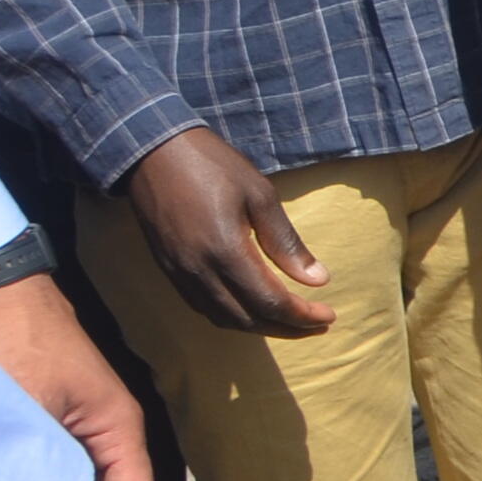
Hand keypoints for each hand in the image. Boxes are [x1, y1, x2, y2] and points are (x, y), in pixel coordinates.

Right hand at [117, 126, 333, 337]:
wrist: (152, 152)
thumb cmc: (212, 166)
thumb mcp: (260, 195)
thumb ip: (286, 241)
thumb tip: (318, 280)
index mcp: (225, 251)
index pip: (269, 302)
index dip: (302, 316)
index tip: (329, 315)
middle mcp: (199, 271)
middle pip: (248, 319)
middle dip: (286, 328)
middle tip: (318, 325)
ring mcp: (179, 272)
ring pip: (223, 318)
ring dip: (260, 327)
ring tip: (291, 321)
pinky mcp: (168, 268)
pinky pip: (202, 306)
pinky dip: (232, 316)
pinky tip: (252, 309)